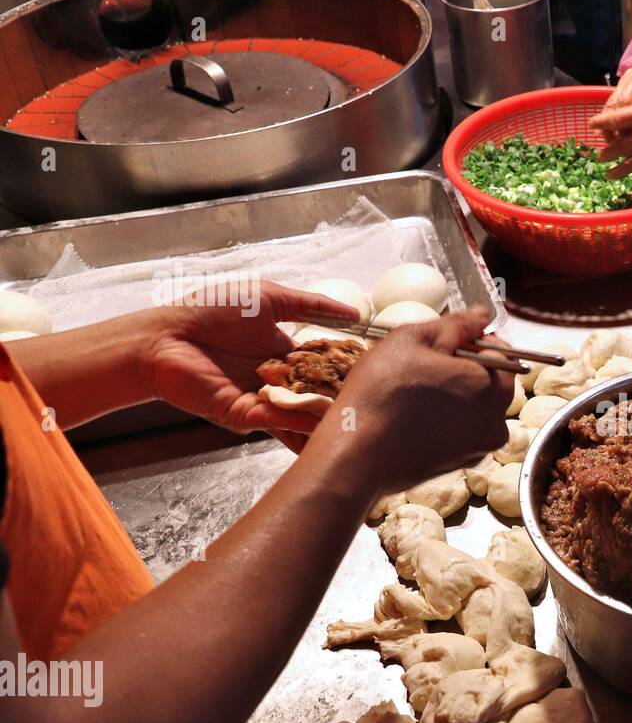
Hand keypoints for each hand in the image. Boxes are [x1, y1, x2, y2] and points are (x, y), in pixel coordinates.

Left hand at [143, 280, 360, 446]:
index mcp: (284, 353)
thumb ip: (312, 305)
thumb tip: (355, 314)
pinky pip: (280, 420)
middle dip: (344, 398)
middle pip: (319, 392)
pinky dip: (303, 423)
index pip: (325, 365)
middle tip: (376, 403)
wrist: (164, 336)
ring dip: (328, 417)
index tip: (376, 371)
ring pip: (304, 413)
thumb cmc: (209, 311)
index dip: (348, 368)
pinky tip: (326, 424)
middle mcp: (278, 379)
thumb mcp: (269, 299)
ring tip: (359, 422)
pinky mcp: (247, 416)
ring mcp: (265, 400)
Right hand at [311, 308, 512, 495]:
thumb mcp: (413, 340)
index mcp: (490, 385)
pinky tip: (419, 417)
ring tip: (418, 392)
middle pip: (493, 380)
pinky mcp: (464, 463)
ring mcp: (481, 445)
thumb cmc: (381, 395)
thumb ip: (457, 324)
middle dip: (466, 368)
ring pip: (479, 406)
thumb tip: (483, 316)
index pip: (500, 350)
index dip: (472, 340)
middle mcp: (496, 418)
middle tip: (425, 366)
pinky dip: (450, 419)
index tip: (443, 343)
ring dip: (457, 394)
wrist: (357, 458)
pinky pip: (466, 429)